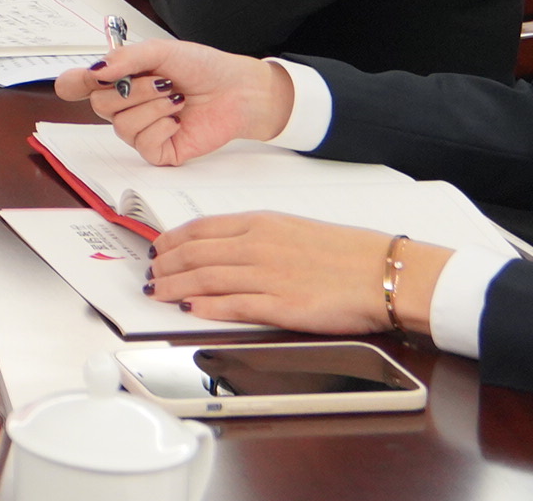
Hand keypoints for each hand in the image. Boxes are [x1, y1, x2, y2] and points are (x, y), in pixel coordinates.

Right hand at [49, 36, 294, 162]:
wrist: (238, 90)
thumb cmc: (202, 67)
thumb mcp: (161, 51)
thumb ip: (125, 59)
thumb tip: (96, 72)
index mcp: (120, 78)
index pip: (78, 85)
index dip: (72, 84)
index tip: (83, 80)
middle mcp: (126, 105)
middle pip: (99, 106)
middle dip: (132, 90)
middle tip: (161, 81)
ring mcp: (141, 130)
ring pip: (122, 126)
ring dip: (152, 107)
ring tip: (175, 99)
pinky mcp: (159, 151)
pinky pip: (143, 144)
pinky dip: (161, 128)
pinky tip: (178, 120)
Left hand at [141, 213, 447, 340]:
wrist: (382, 273)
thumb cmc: (346, 253)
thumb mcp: (293, 230)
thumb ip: (258, 237)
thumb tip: (226, 247)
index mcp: (261, 223)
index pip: (202, 229)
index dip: (173, 240)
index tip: (158, 249)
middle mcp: (257, 246)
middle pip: (196, 253)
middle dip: (166, 264)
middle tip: (150, 274)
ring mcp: (267, 275)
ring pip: (205, 277)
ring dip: (175, 285)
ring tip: (157, 292)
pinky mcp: (280, 306)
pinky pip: (232, 305)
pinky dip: (205, 305)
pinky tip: (189, 308)